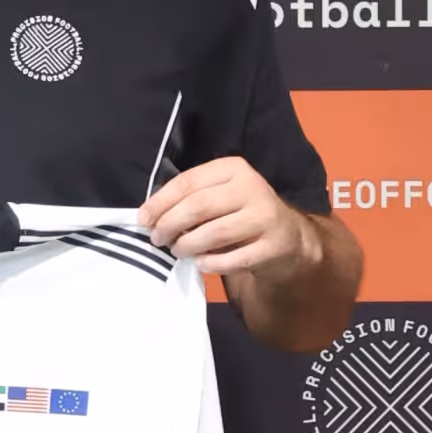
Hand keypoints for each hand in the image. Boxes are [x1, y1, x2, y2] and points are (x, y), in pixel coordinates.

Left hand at [139, 155, 308, 278]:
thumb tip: (151, 216)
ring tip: (177, 251)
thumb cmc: (241, 214)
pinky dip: (211, 264)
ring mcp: (265, 217)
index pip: (188, 182)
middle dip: (170, 224)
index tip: (143, 219)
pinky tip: (200, 264)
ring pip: (215, 232)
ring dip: (188, 245)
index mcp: (234, 169)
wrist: (288, 236)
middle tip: (157, 238)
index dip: (161, 202)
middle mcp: (252, 187)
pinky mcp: (273, 246)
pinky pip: (234, 259)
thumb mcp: (220, 196)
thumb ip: (191, 200)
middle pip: (199, 206)